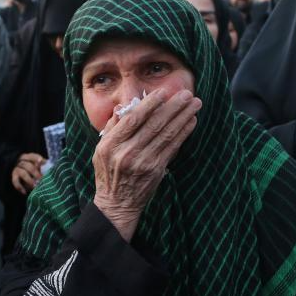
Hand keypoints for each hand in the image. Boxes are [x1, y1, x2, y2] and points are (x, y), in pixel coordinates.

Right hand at [11, 152, 45, 194]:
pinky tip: (24, 192)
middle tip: (41, 179)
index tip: (41, 161)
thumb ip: (41, 166)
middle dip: (35, 173)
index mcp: (28, 157)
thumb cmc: (32, 169)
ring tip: (35, 186)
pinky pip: (15, 181)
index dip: (36, 158)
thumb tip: (49, 167)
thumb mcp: (36, 166)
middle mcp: (21, 162)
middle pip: (28, 166)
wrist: (20, 175)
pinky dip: (20, 187)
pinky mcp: (13, 176)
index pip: (32, 156)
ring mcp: (16, 169)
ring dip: (29, 180)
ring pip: (22, 173)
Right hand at [92, 88, 200, 240]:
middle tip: (187, 93)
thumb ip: (111, 128)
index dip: (149, 104)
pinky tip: (191, 121)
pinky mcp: (156, 170)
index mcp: (111, 144)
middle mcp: (127, 152)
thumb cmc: (108, 173)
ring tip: (195, 103)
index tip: (163, 92)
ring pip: (166, 134)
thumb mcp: (100, 150)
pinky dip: (183, 133)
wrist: (116, 204)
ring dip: (183, 116)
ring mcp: (143, 162)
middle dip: (173, 106)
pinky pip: (172, 147)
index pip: (133, 119)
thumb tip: (121, 108)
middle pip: (154, 124)